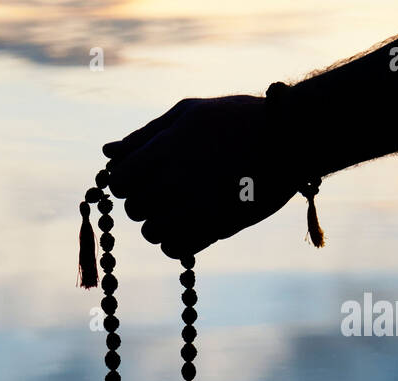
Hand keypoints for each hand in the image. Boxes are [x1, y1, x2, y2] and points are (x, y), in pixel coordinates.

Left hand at [102, 95, 299, 258]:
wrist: (290, 138)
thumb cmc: (237, 119)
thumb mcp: (188, 114)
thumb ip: (144, 135)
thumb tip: (106, 153)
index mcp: (165, 150)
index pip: (119, 182)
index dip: (126, 180)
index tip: (143, 175)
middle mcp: (175, 181)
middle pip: (134, 209)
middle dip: (144, 200)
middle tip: (168, 189)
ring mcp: (195, 208)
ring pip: (151, 232)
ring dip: (160, 223)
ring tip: (181, 206)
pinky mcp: (215, 229)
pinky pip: (174, 249)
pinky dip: (177, 240)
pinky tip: (192, 223)